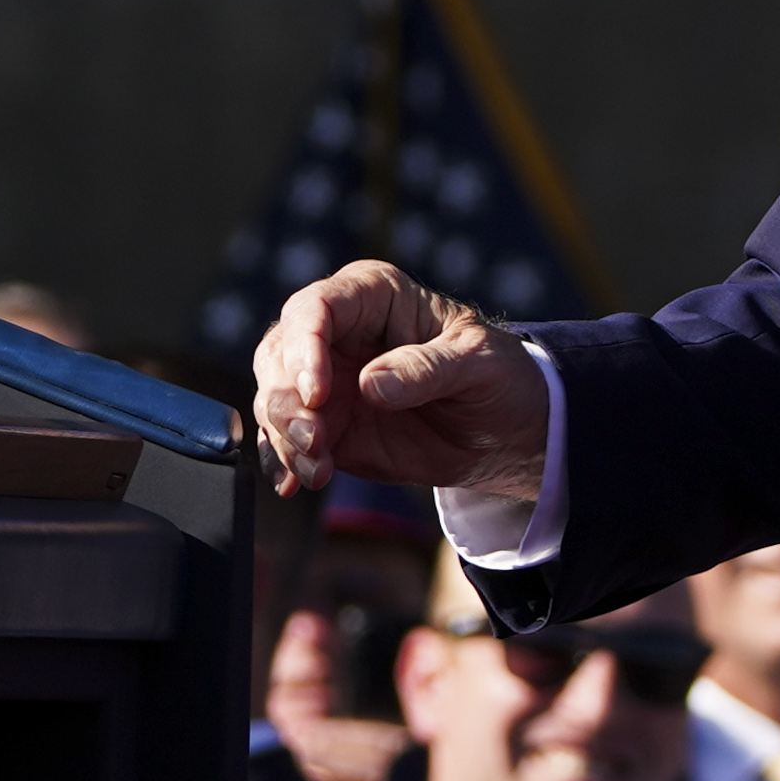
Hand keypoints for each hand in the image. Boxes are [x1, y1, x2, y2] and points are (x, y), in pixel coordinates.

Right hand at [250, 261, 549, 501]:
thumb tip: (371, 385)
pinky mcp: (326, 425)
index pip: (317, 307)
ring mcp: (326, 379)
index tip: (316, 394)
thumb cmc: (497, 374)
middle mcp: (337, 332)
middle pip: (280, 353)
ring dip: (286, 437)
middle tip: (313, 442)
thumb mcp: (479, 363)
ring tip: (319, 471)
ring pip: (276, 398)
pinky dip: (287, 462)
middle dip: (286, 400)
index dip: (305, 348)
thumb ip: (427, 369)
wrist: (503, 431)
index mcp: (373, 295)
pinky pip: (287, 440)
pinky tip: (296, 485)